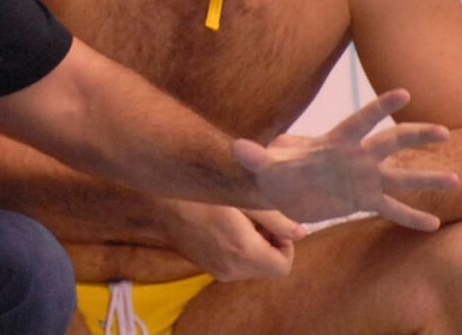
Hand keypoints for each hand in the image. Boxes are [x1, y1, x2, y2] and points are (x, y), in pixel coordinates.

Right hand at [163, 199, 303, 280]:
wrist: (159, 198)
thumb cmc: (201, 191)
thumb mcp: (241, 197)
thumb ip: (275, 217)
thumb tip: (302, 232)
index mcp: (243, 252)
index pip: (283, 266)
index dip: (285, 244)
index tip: (273, 223)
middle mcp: (231, 269)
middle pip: (269, 268)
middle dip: (271, 245)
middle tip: (258, 218)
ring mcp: (216, 270)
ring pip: (253, 267)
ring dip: (255, 247)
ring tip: (241, 218)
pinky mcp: (206, 266)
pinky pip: (235, 264)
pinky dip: (239, 249)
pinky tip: (226, 224)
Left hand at [234, 89, 458, 230]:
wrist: (279, 187)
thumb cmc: (274, 168)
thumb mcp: (264, 164)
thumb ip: (256, 155)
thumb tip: (237, 148)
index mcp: (335, 142)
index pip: (360, 121)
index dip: (379, 107)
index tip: (403, 93)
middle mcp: (356, 158)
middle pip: (390, 143)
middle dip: (415, 136)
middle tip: (442, 131)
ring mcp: (364, 179)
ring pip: (400, 178)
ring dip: (426, 178)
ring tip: (455, 180)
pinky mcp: (364, 201)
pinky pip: (392, 209)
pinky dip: (411, 218)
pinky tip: (434, 225)